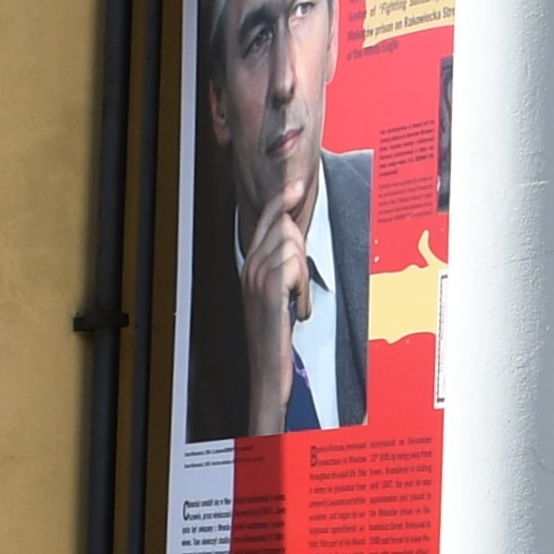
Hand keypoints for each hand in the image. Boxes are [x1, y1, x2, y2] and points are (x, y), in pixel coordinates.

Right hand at [233, 142, 314, 427]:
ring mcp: (255, 277)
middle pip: (284, 227)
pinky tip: (297, 310)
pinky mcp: (267, 290)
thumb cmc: (277, 334)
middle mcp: (249, 266)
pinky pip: (294, 265)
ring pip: (292, 244)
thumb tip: (296, 243)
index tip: (297, 184)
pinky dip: (302, 287)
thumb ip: (284, 268)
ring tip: (297, 301)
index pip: (267, 220)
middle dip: (302, 251)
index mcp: (250, 264)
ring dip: (304, 274)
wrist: (267, 368)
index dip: (282, 200)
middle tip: (299, 286)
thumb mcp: (279, 295)